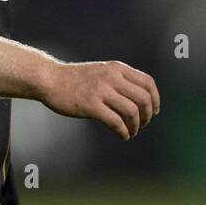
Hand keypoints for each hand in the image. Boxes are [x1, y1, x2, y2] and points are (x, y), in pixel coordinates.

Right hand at [38, 60, 160, 140]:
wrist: (50, 80)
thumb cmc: (75, 79)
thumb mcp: (101, 72)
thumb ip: (119, 80)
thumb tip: (139, 99)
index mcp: (117, 68)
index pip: (148, 82)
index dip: (156, 99)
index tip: (154, 111)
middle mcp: (112, 77)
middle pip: (143, 98)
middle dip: (147, 115)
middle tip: (143, 124)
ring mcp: (101, 91)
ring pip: (132, 111)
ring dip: (136, 125)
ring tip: (131, 132)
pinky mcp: (91, 105)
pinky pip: (115, 122)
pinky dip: (123, 132)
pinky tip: (123, 136)